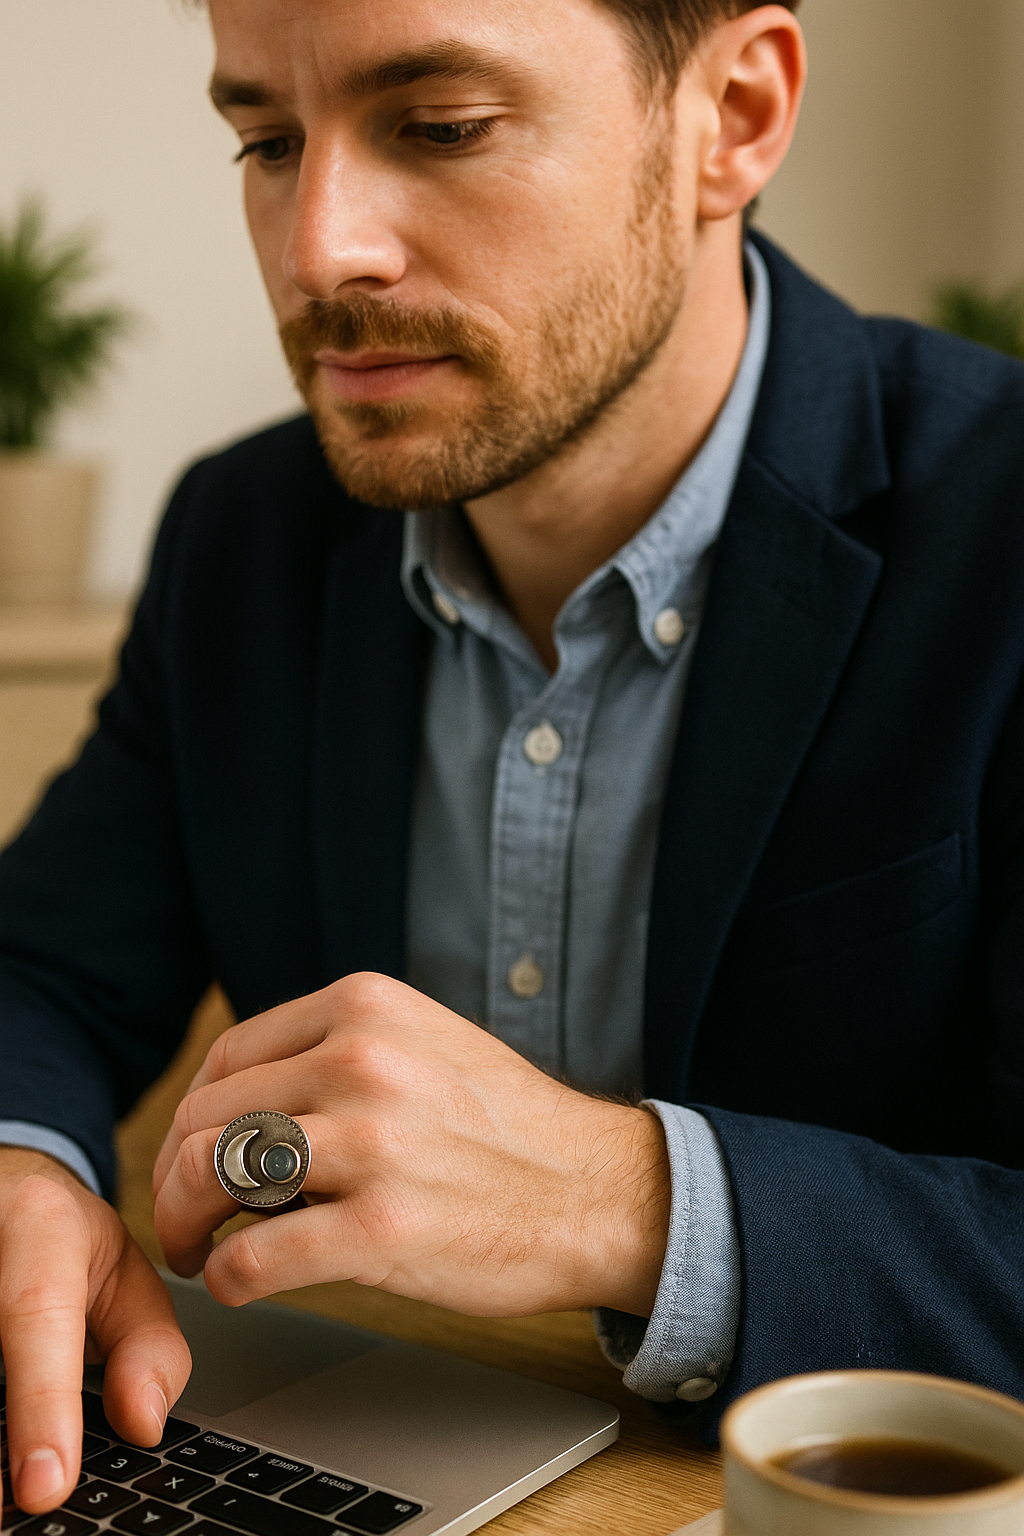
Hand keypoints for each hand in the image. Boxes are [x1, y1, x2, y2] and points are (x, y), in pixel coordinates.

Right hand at [0, 1148, 190, 1513]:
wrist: (2, 1196)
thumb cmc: (67, 1241)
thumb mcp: (126, 1274)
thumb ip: (149, 1346)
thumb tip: (144, 1424)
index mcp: (40, 1223)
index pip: (36, 1314)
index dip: (41, 1402)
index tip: (46, 1485)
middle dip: (2, 1444)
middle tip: (23, 1506)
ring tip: (9, 1492)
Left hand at [153, 973, 669, 1316]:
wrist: (596, 1190)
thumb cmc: (508, 1128)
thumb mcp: (423, 1044)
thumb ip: (336, 1052)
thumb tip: (239, 1105)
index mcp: (365, 1007)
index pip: (227, 1056)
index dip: (192, 1115)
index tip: (193, 1153)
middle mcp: (361, 1060)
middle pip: (206, 1118)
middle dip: (175, 1177)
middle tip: (184, 1219)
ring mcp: (372, 1142)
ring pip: (211, 1176)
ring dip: (185, 1225)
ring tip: (198, 1252)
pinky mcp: (381, 1228)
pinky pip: (253, 1258)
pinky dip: (229, 1279)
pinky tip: (242, 1284)